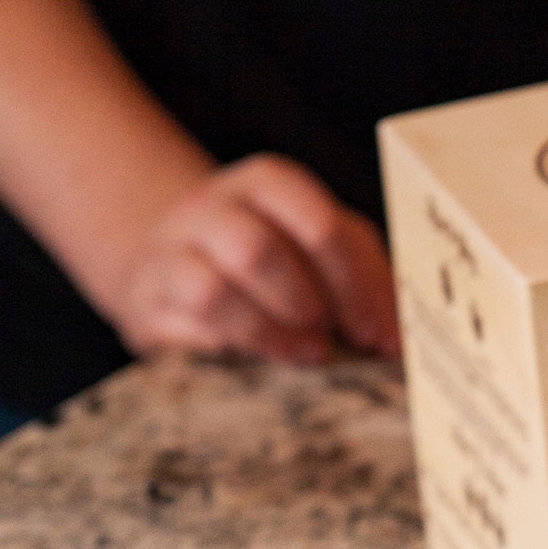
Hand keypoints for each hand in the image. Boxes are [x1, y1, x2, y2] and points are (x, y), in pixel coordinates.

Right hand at [105, 155, 400, 366]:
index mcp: (266, 185)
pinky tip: (253, 363)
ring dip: (268, 333)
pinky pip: (181, 332)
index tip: (378, 336)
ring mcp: (170, 253)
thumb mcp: (323, 255)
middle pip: (258, 249)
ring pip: (212, 291)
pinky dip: (227, 351)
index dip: (354, 284)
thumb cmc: (273, 267)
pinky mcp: (146, 304)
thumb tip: (401, 340)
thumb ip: (365, 279)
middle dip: (306, 305)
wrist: (173, 268)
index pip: (315, 220)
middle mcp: (212, 208)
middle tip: (333, 342)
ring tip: (303, 355)